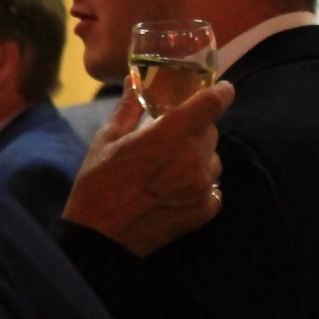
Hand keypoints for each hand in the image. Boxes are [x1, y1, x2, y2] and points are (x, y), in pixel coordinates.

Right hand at [61, 80, 232, 257]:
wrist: (99, 238)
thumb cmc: (96, 184)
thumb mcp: (105, 141)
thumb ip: (128, 108)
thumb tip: (135, 79)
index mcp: (168, 136)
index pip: (211, 103)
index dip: (220, 92)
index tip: (221, 89)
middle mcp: (192, 159)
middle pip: (210, 131)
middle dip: (194, 128)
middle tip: (169, 137)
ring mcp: (201, 187)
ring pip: (212, 159)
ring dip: (197, 157)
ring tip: (169, 168)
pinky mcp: (204, 210)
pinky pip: (213, 187)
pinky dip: (200, 185)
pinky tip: (176, 189)